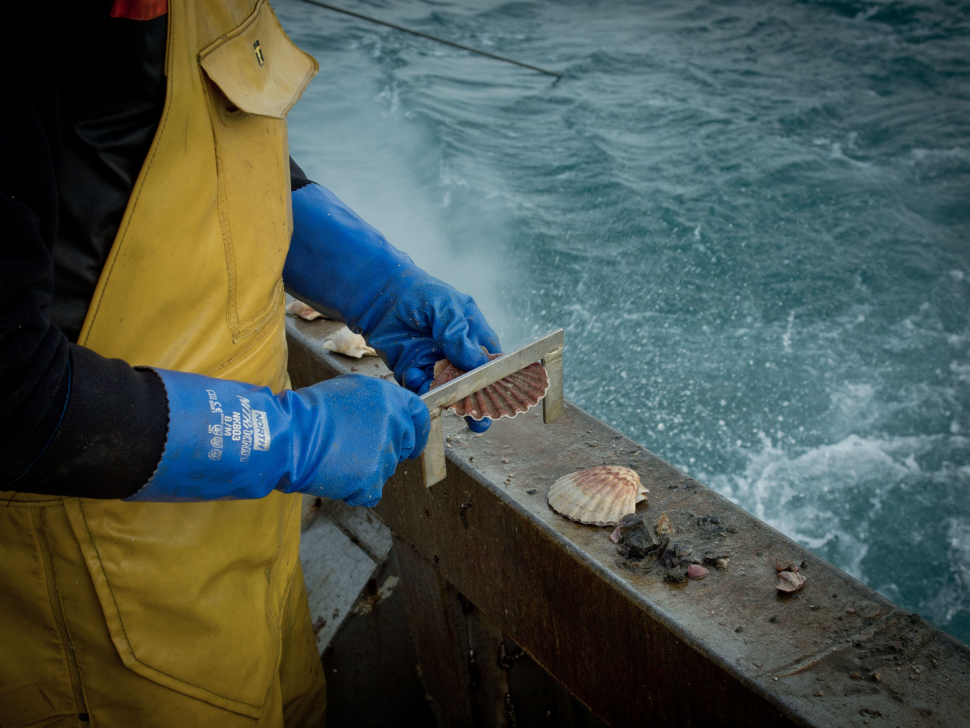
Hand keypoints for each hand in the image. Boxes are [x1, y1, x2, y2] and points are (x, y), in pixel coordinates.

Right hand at [127, 371, 428, 505]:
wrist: (285, 436)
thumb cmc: (307, 413)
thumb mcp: (347, 392)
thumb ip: (376, 405)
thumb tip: (390, 418)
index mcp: (388, 397)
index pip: (419, 415)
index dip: (417, 431)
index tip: (412, 443)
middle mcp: (393, 422)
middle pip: (402, 446)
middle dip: (384, 453)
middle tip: (358, 454)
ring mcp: (384, 451)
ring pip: (385, 470)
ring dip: (365, 471)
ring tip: (336, 460)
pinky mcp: (371, 478)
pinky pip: (371, 493)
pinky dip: (355, 492)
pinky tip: (336, 478)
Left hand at [285, 183, 501, 430]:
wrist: (377, 294)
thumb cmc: (417, 292)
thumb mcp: (445, 306)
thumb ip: (459, 333)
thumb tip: (477, 361)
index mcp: (473, 335)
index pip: (491, 362)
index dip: (497, 380)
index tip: (496, 394)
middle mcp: (456, 353)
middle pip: (472, 384)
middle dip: (476, 403)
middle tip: (478, 418)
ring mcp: (434, 364)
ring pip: (446, 390)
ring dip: (445, 397)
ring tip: (443, 396)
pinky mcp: (412, 371)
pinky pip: (420, 388)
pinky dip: (419, 387)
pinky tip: (414, 374)